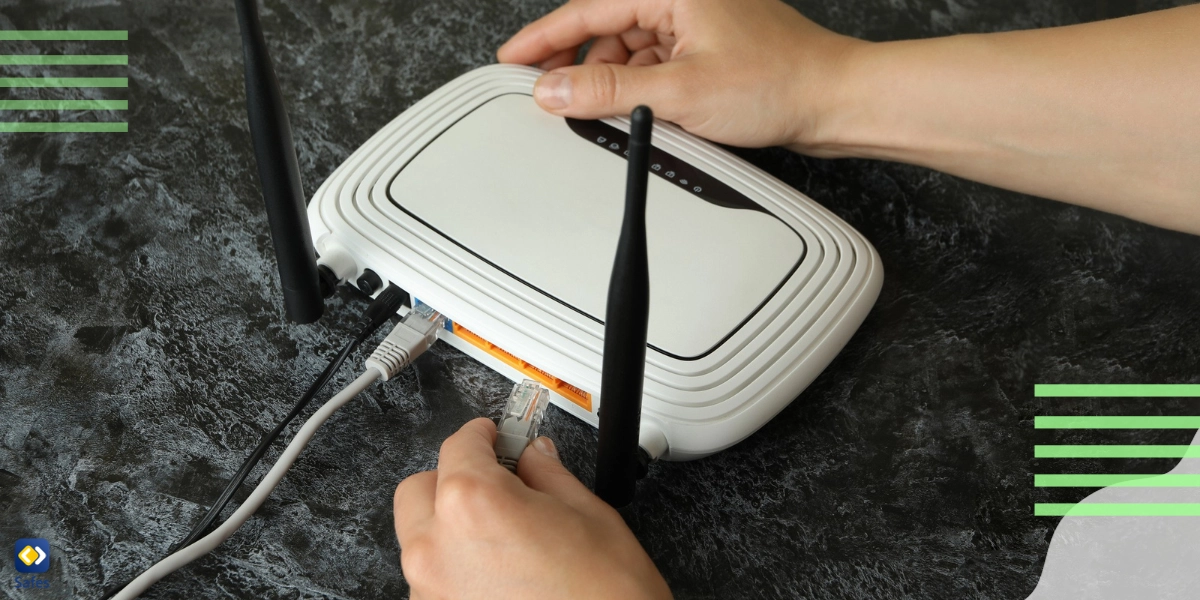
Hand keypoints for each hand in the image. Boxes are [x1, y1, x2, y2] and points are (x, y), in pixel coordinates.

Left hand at [394, 418, 672, 599]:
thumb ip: (547, 475)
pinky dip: (456, 569)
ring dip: (450, 527)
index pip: (459, 446)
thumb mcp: (586, 513)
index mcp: (473, 503)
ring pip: (421, 539)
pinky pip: (433, 581)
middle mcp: (437, 548)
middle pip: (421, 490)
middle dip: (454, 480)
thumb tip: (534, 458)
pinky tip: (499, 572)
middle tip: (497, 483)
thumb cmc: (606, 595)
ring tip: (502, 535)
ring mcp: (431, 592)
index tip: (494, 436)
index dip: (482, 435)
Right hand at [497, 0, 864, 151]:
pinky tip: (635, 114)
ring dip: (611, 81)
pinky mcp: (707, 52)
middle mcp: (682, 0)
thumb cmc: (779, 83)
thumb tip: (554, 89)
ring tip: (599, 115)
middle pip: (605, 28)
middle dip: (576, 64)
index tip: (510, 61)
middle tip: (547, 98)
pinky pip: (655, 66)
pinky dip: (638, 89)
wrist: (835, 102)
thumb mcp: (679, 92)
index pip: (586, 10)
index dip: (542, 39)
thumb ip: (608, 89)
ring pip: (629, 50)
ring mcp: (696, 25)